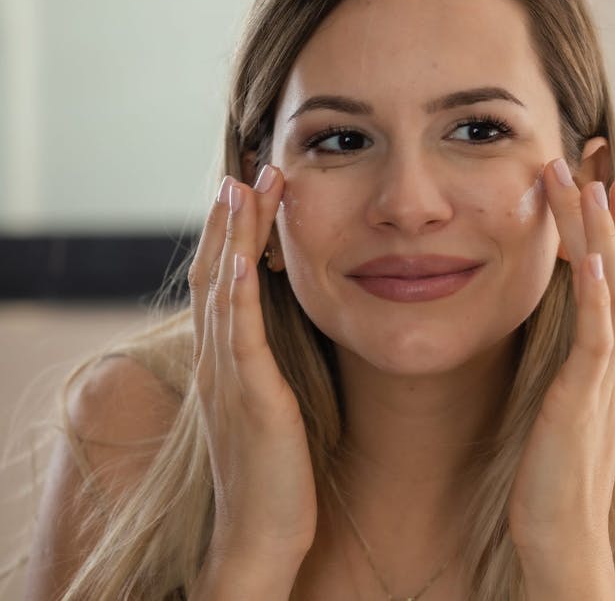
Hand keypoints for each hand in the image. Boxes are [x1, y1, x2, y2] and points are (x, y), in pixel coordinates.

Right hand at [187, 166, 316, 570]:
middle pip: (218, 270)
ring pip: (224, 289)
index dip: (237, 231)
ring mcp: (229, 378)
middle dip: (232, 216)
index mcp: (230, 360)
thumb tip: (311, 323)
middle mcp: (220, 360)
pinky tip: (247, 254)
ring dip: (234, 233)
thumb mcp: (280, 402)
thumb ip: (283, 362)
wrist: (262, 535)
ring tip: (244, 183)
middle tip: (250, 164)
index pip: (227, 280)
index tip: (257, 185)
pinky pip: (240, 336)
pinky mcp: (250, 399)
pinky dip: (240, 291)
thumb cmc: (280, 472)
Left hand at [507, 159, 614, 593]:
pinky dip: (599, 289)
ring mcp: (611, 375)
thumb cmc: (558, 472)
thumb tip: (563, 324)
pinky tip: (595, 253)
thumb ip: (571, 359)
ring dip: (604, 230)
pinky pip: (598, 333)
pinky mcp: (588, 396)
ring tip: (591, 178)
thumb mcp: (565, 399)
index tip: (605, 175)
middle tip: (603, 156)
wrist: (563, 536)